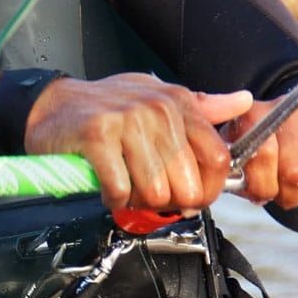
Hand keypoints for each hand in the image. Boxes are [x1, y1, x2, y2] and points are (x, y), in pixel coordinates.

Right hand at [23, 73, 252, 213]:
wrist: (51, 105)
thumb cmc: (107, 106)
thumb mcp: (157, 97)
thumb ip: (202, 106)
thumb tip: (245, 100)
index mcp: (178, 103)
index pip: (217, 160)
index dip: (207, 190)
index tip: (189, 197)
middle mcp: (156, 109)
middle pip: (186, 186)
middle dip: (167, 200)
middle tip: (145, 190)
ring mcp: (127, 121)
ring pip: (154, 193)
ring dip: (137, 200)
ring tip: (124, 184)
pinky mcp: (97, 136)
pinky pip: (120, 190)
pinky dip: (112, 198)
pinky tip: (105, 185)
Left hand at [224, 96, 297, 208]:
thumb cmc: (267, 148)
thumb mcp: (243, 154)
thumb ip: (237, 171)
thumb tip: (248, 190)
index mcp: (254, 113)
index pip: (262, 155)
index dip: (263, 187)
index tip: (263, 194)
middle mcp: (289, 106)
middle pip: (296, 172)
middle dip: (291, 196)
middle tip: (289, 195)